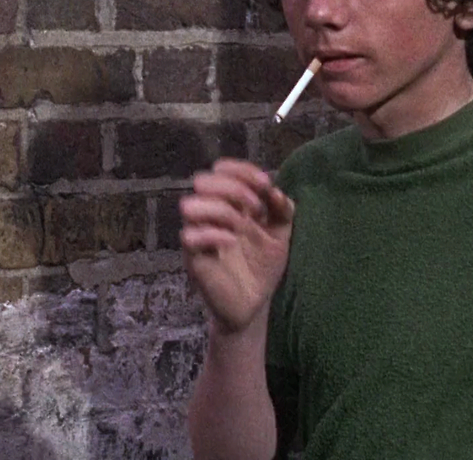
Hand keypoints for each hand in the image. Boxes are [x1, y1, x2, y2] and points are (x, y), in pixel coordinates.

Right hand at [180, 158, 293, 334]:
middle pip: (203, 180)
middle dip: (233, 188)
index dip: (242, 170)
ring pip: (189, 205)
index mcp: (230, 203)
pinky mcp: (194, 259)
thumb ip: (283, 209)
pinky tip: (232, 242)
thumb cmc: (262, 266)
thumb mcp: (281, 234)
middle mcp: (211, 214)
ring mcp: (200, 235)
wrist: (255, 303)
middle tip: (256, 209)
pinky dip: (213, 234)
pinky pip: (189, 237)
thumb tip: (275, 191)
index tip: (266, 184)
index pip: (223, 170)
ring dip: (221, 209)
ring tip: (242, 226)